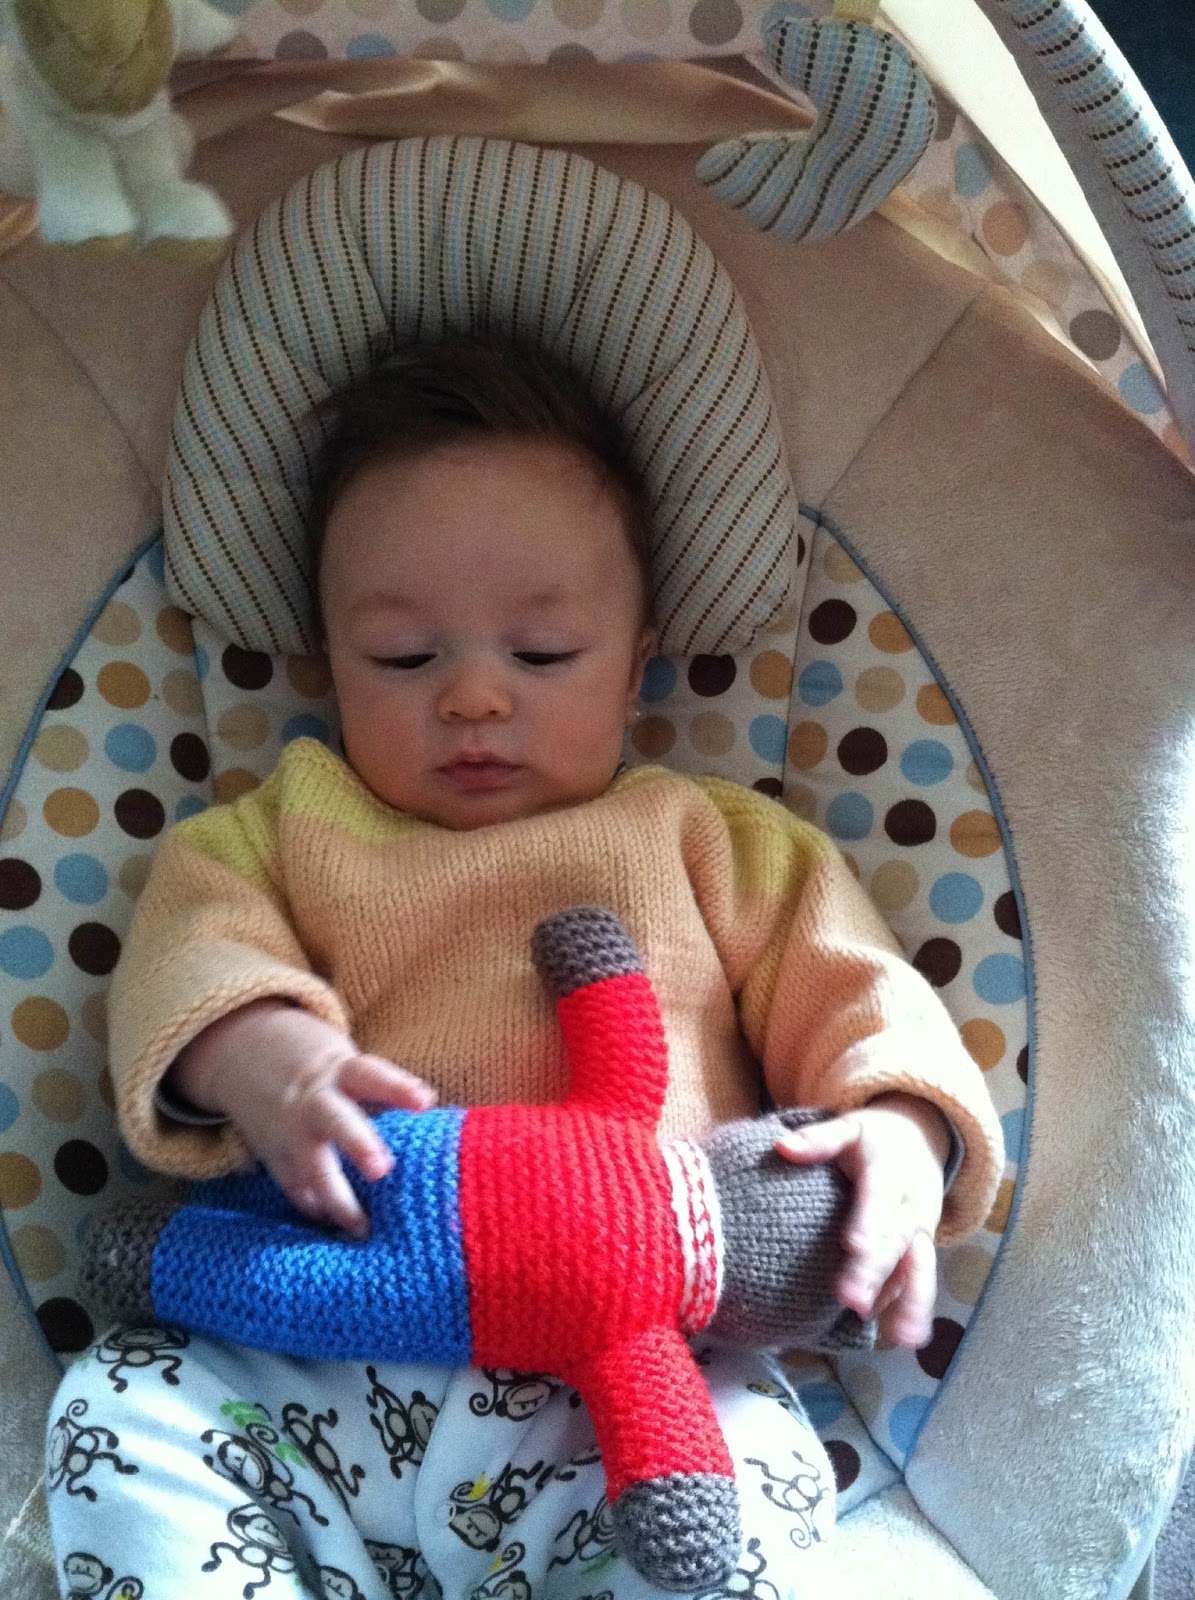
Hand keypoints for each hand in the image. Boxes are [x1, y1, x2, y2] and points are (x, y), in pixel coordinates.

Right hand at [167, 999, 436, 1237]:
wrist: (247, 1050)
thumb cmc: (325, 1069)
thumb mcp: (350, 1067)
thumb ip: (385, 1094)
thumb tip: (438, 1124)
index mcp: (340, 1073)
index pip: (372, 1076)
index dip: (399, 1088)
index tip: (426, 1101)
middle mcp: (314, 1102)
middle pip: (337, 1121)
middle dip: (359, 1144)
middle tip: (382, 1169)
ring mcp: (290, 1132)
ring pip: (312, 1167)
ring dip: (337, 1200)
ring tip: (362, 1230)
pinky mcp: (274, 1156)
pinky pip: (293, 1187)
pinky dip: (314, 1209)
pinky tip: (334, 1230)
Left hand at [774, 1093, 950, 1348]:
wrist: (922, 1141)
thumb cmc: (873, 1141)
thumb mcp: (848, 1129)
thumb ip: (818, 1140)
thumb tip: (782, 1148)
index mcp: (888, 1173)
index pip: (878, 1197)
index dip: (867, 1221)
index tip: (852, 1245)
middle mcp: (909, 1206)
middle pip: (894, 1241)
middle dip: (875, 1272)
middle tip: (851, 1300)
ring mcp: (919, 1233)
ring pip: (919, 1267)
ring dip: (911, 1301)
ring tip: (904, 1336)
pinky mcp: (921, 1252)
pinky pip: (921, 1281)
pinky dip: (916, 1307)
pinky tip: (904, 1336)